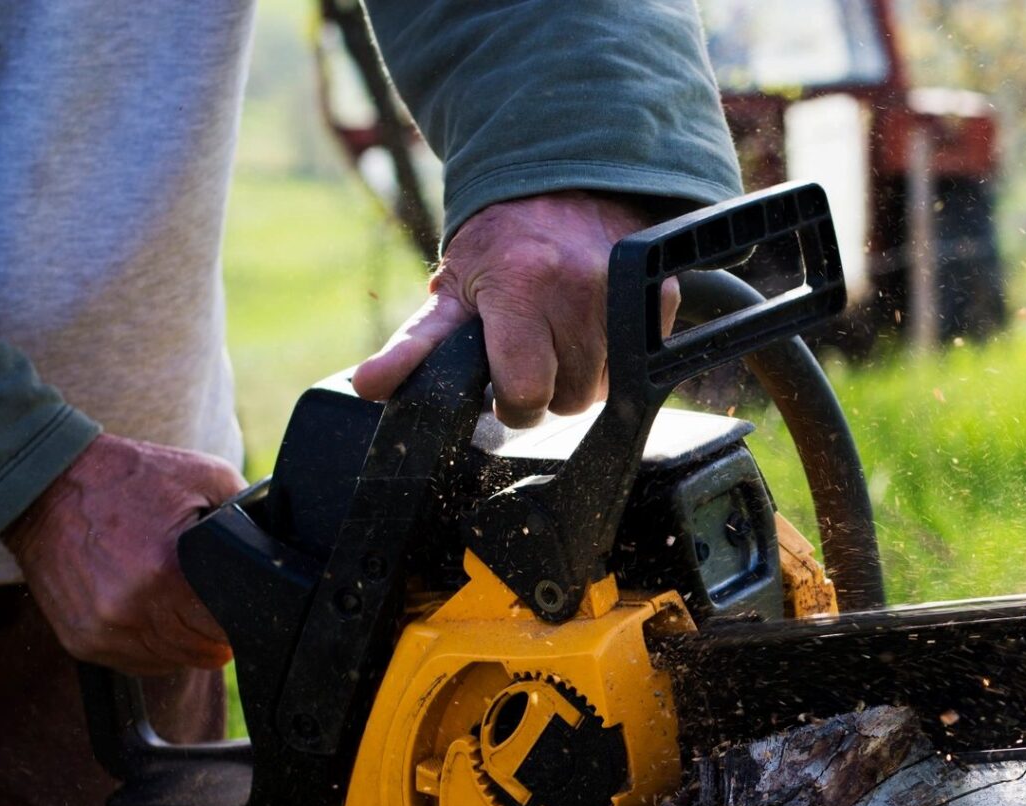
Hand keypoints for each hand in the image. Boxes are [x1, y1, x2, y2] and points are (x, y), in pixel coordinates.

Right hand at [4, 433, 246, 674]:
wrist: (44, 484)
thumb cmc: (126, 478)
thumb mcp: (202, 475)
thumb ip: (246, 512)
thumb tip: (275, 540)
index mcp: (166, 572)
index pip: (225, 627)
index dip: (241, 621)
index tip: (243, 610)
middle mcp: (131, 608)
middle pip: (200, 651)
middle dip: (216, 634)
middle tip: (216, 610)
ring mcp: (102, 628)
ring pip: (169, 662)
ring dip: (185, 644)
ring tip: (184, 611)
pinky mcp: (80, 640)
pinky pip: (135, 663)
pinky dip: (152, 648)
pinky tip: (154, 618)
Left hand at [351, 190, 676, 426]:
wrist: (565, 184)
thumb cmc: (502, 244)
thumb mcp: (452, 291)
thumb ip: (412, 347)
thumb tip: (366, 387)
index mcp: (521, 288)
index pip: (526, 393)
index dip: (512, 402)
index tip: (505, 386)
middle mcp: (578, 289)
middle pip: (569, 399)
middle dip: (548, 390)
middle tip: (532, 355)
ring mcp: (624, 294)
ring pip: (605, 389)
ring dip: (581, 378)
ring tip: (561, 339)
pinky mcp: (659, 295)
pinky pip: (639, 361)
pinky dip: (616, 355)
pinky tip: (594, 326)